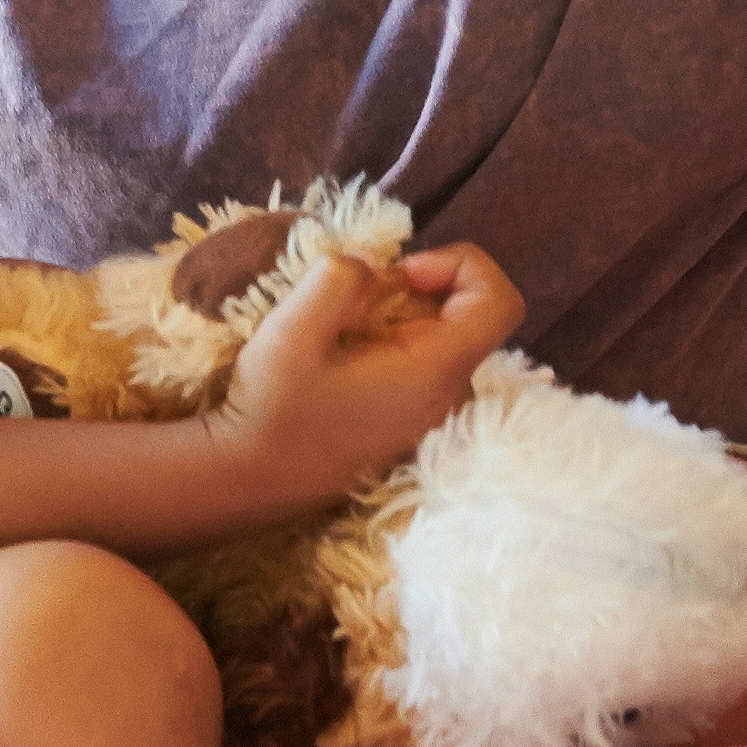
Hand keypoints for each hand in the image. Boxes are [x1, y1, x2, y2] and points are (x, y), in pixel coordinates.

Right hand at [210, 243, 522, 508]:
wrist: (246, 481)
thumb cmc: (269, 410)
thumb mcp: (291, 331)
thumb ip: (339, 280)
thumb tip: (375, 268)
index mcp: (434, 376)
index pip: (501, 302)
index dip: (462, 265)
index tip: (402, 271)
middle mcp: (448, 400)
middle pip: (465, 314)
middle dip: (413, 290)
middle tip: (349, 303)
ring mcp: (431, 417)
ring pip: (439, 336)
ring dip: (395, 316)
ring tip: (338, 334)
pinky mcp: (409, 423)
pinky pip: (420, 362)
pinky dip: (388, 342)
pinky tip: (340, 359)